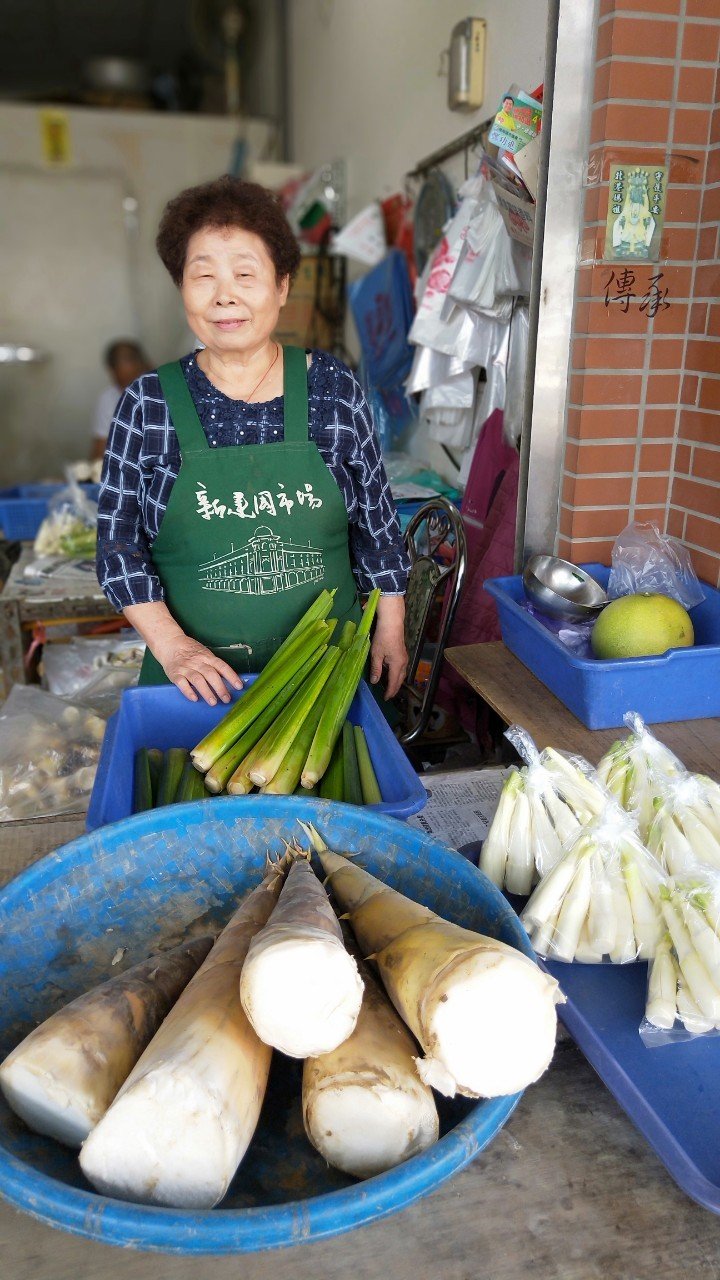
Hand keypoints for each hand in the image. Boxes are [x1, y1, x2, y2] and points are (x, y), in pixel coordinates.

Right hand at [123, 601, 243, 704]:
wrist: (170, 643)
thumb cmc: (191, 651)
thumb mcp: (205, 654)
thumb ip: (214, 666)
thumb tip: (230, 681)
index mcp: (207, 657)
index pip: (222, 666)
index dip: (231, 676)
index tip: (239, 686)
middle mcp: (197, 662)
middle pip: (211, 674)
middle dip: (220, 687)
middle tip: (227, 699)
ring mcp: (186, 668)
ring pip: (197, 680)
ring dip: (206, 691)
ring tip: (213, 702)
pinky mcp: (175, 674)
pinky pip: (182, 683)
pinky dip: (188, 691)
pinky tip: (194, 698)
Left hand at [369, 595, 407, 699]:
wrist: (392, 622)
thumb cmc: (382, 638)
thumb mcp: (376, 654)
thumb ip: (376, 669)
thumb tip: (375, 681)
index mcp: (397, 665)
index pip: (394, 682)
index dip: (390, 691)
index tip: (385, 698)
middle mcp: (404, 663)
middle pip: (400, 679)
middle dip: (395, 688)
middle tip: (388, 695)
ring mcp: (405, 658)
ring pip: (402, 674)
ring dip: (396, 681)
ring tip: (390, 687)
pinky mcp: (403, 653)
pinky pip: (401, 668)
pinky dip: (397, 674)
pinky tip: (391, 673)